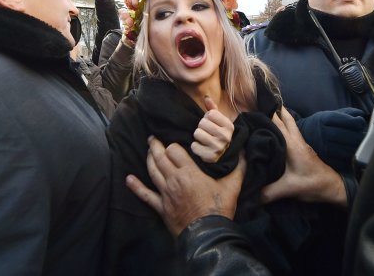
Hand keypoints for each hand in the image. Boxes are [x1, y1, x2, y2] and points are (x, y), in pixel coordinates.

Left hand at [126, 136, 245, 234]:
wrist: (208, 234)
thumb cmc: (219, 209)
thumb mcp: (232, 185)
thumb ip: (238, 166)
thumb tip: (244, 151)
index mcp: (189, 172)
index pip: (174, 151)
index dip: (173, 144)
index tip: (175, 141)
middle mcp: (174, 180)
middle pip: (160, 158)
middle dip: (156, 146)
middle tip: (153, 138)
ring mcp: (166, 194)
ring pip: (152, 172)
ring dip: (149, 159)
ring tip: (148, 151)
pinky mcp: (161, 208)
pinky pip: (146, 195)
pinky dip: (136, 187)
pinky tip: (129, 179)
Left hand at [191, 96, 233, 162]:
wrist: (221, 154)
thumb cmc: (216, 133)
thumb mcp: (217, 121)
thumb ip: (212, 108)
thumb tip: (206, 96)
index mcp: (229, 126)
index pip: (210, 114)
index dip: (207, 118)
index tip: (211, 124)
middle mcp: (226, 137)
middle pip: (202, 123)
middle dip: (201, 127)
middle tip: (206, 133)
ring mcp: (219, 148)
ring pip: (197, 133)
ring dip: (198, 136)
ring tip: (204, 140)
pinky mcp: (210, 157)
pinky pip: (194, 146)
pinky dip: (195, 147)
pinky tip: (202, 148)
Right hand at [261, 107, 346, 207]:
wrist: (332, 187)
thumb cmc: (313, 184)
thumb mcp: (288, 189)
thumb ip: (268, 192)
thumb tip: (248, 196)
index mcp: (292, 144)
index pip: (278, 123)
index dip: (266, 113)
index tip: (254, 103)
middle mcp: (296, 140)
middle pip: (285, 118)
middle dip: (274, 108)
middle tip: (260, 101)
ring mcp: (301, 143)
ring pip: (290, 124)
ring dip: (280, 116)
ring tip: (266, 112)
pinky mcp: (302, 149)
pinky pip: (291, 132)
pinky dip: (283, 127)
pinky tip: (275, 131)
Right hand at [297, 107, 367, 171]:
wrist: (303, 137)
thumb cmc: (320, 125)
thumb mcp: (329, 114)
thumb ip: (346, 113)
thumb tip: (361, 115)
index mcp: (325, 119)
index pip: (348, 121)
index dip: (358, 122)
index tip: (360, 122)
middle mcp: (323, 133)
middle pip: (350, 137)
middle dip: (360, 136)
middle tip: (362, 135)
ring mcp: (324, 148)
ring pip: (349, 150)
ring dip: (357, 148)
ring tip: (356, 144)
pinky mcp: (326, 160)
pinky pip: (344, 162)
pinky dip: (351, 158)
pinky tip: (350, 153)